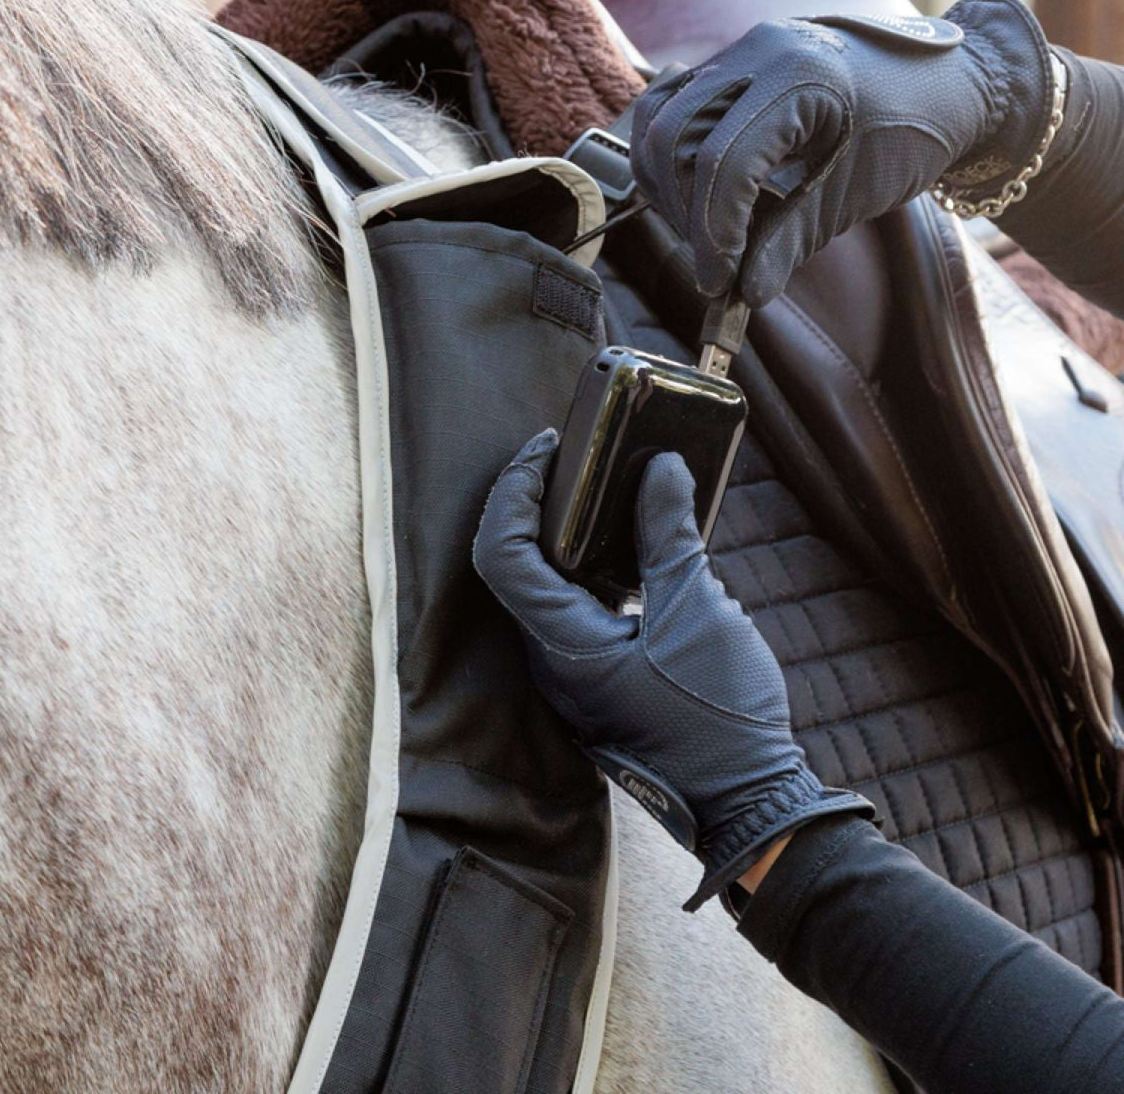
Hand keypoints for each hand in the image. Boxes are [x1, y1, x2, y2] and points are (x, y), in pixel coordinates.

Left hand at [473, 430, 872, 908]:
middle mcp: (555, 660)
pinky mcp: (602, 677)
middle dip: (536, 501)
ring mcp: (576, 672)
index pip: (502, 554)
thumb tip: (659, 467)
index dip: (513, 490)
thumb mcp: (697, 610)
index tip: (549, 448)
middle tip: (575, 456)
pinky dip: (594, 564)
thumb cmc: (720, 716)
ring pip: (548, 585)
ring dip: (566, 531)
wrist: (748, 802)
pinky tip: (635, 540)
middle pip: (516, 564)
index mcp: (564, 646)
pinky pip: (579, 607)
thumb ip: (669, 534)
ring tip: (606, 485)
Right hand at [630, 0, 1053, 304]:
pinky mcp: (730, 63)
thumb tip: (741, 293)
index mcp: (801, 76)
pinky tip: (690, 189)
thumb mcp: (854, 195)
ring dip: (670, 188)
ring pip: (662, 121)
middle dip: (687, 214)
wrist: (945, 82)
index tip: (719, 282)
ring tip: (704, 231)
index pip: (725, 162)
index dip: (713, 233)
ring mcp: (740, 51)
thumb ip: (790, 243)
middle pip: (678, 139)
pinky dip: (667, 152)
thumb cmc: (913, 131)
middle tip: (714, 262)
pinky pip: (669, 104)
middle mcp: (760, 52)